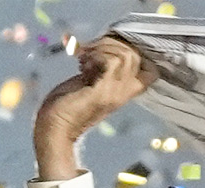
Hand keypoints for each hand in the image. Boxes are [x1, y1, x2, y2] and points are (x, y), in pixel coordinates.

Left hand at [34, 37, 155, 180]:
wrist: (54, 128)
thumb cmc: (65, 105)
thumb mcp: (89, 82)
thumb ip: (101, 69)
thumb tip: (103, 44)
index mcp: (123, 92)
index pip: (151, 71)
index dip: (131, 52)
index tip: (105, 52)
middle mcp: (123, 94)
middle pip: (136, 55)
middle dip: (111, 44)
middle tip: (89, 53)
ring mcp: (114, 94)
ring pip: (127, 55)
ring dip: (103, 48)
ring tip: (85, 59)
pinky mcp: (101, 92)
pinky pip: (112, 61)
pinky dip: (96, 56)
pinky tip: (82, 66)